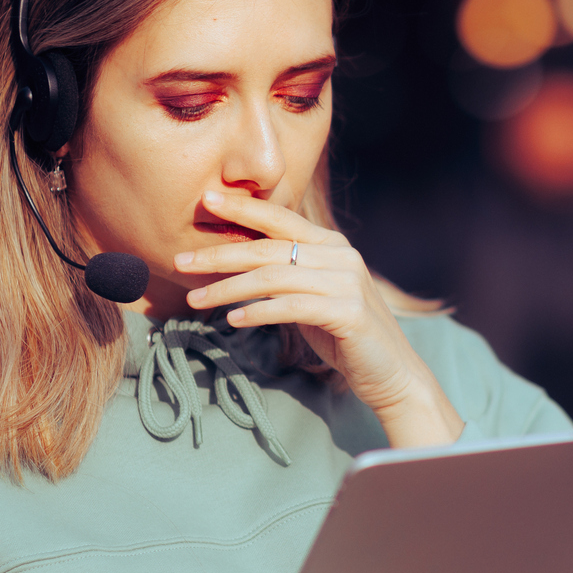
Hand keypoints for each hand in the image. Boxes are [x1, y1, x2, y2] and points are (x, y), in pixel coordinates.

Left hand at [174, 190, 464, 447]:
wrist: (392, 372)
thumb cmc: (345, 335)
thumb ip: (286, 276)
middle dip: (219, 253)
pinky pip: (291, 307)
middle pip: (268, 249)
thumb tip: (238, 265)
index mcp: (332, 245)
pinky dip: (257, 312)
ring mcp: (347, 283)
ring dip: (228, 289)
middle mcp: (341, 256)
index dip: (243, 208)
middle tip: (181, 260)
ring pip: (273, 278)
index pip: (280, 219)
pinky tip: (232, 321)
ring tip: (195, 299)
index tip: (207, 199)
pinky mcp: (348, 312)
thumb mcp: (312, 296)